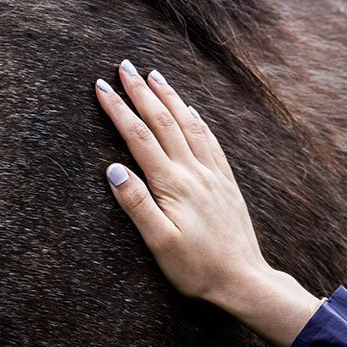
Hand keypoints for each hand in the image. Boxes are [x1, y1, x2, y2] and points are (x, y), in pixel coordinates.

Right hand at [95, 59, 268, 302]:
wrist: (244, 280)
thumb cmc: (197, 268)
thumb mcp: (160, 243)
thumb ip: (137, 205)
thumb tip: (113, 169)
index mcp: (173, 185)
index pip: (139, 137)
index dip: (119, 109)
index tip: (101, 87)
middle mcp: (194, 171)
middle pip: (163, 121)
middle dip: (142, 92)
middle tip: (125, 67)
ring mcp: (213, 174)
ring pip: (188, 124)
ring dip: (170, 97)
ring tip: (155, 76)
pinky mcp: (225, 182)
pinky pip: (210, 140)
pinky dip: (196, 119)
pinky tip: (191, 110)